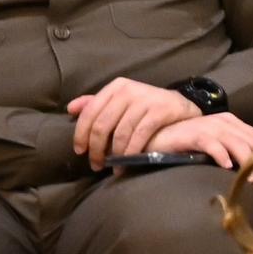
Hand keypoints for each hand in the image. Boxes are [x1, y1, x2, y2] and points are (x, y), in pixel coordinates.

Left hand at [69, 76, 197, 165]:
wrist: (182, 107)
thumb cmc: (146, 107)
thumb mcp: (121, 102)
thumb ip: (97, 104)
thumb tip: (71, 108)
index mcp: (116, 87)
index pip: (90, 112)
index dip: (81, 135)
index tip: (80, 151)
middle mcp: (129, 90)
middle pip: (102, 124)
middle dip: (96, 149)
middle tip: (96, 164)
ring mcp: (145, 99)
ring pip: (120, 133)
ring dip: (115, 154)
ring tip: (114, 166)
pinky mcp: (160, 110)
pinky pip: (139, 135)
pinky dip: (131, 152)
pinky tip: (128, 161)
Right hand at [159, 112, 252, 170]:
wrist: (160, 134)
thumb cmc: (189, 142)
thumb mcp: (217, 143)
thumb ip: (234, 150)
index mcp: (233, 123)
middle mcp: (225, 122)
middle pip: (252, 143)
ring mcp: (210, 127)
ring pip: (237, 144)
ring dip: (247, 163)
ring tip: (251, 181)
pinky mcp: (195, 134)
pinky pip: (213, 145)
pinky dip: (222, 156)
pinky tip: (226, 168)